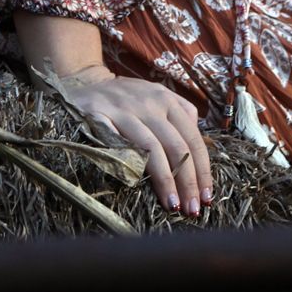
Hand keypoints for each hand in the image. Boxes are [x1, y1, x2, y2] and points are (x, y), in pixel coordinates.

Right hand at [56, 66, 213, 216]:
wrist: (85, 83)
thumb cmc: (125, 99)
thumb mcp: (156, 97)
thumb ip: (180, 115)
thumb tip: (199, 149)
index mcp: (166, 99)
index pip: (193, 139)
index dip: (202, 170)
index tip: (207, 197)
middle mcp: (149, 102)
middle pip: (177, 146)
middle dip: (188, 181)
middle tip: (192, 209)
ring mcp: (124, 109)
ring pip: (152, 148)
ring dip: (165, 181)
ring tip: (173, 205)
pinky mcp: (100, 117)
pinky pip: (119, 146)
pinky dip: (133, 168)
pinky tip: (140, 187)